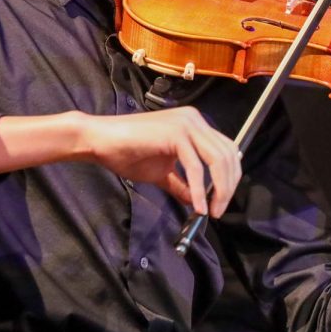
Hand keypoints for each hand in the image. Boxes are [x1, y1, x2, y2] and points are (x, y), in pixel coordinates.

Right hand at [80, 107, 241, 217]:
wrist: (100, 141)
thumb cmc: (126, 152)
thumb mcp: (162, 172)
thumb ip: (182, 184)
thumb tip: (198, 203)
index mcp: (194, 125)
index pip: (227, 150)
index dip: (230, 178)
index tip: (221, 202)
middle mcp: (194, 120)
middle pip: (228, 154)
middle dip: (228, 186)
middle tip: (219, 211)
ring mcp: (186, 124)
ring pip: (217, 159)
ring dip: (219, 190)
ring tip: (211, 212)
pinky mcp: (175, 133)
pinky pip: (195, 167)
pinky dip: (199, 190)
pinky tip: (197, 207)